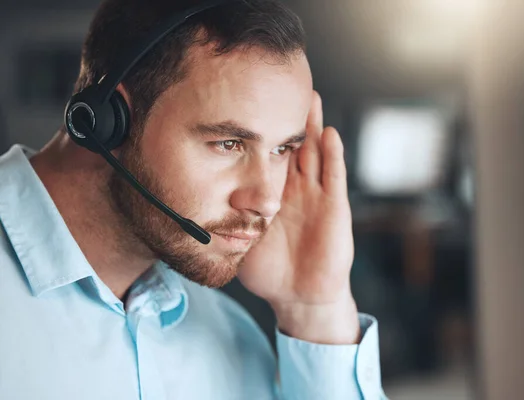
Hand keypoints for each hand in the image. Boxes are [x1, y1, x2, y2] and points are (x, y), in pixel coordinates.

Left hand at [238, 91, 359, 343]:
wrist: (298, 295)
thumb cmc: (270, 270)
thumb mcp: (239, 240)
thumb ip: (222, 221)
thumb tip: (182, 208)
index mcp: (272, 194)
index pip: (267, 155)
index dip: (261, 130)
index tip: (249, 103)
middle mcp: (295, 189)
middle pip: (293, 144)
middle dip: (289, 116)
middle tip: (283, 85)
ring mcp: (316, 195)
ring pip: (315, 153)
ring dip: (313, 125)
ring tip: (309, 96)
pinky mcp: (334, 208)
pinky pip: (334, 178)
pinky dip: (333, 156)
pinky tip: (328, 134)